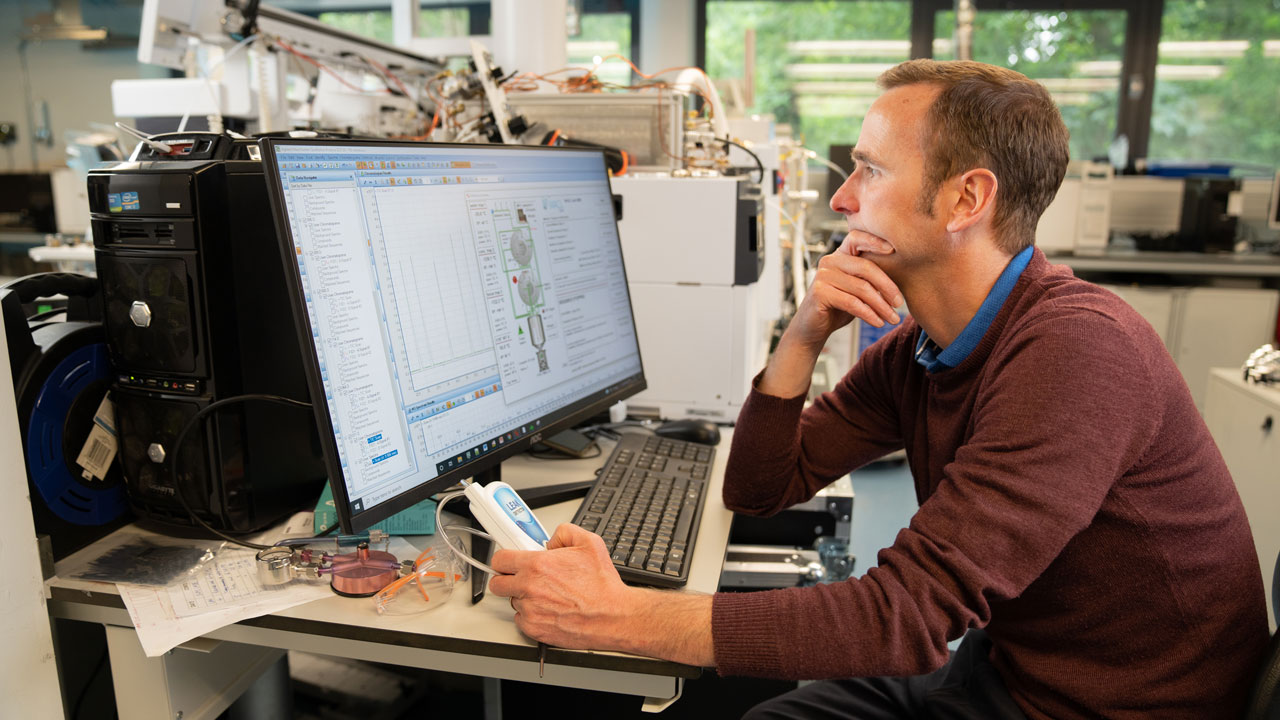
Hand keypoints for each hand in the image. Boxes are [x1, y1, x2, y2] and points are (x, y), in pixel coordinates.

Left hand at [488, 523, 635, 650]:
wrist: (612, 616)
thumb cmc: (602, 586)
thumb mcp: (589, 543)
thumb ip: (564, 532)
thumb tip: (551, 540)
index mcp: (538, 565)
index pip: (499, 560)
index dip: (504, 559)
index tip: (508, 561)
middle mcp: (529, 588)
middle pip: (497, 583)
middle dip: (506, 578)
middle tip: (521, 578)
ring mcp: (530, 610)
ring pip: (512, 601)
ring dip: (523, 598)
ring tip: (547, 595)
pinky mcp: (534, 629)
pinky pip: (520, 620)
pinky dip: (531, 615)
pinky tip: (548, 609)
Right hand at [789, 230, 903, 349]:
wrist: (813, 327)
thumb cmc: (839, 306)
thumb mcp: (857, 288)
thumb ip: (871, 278)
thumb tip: (902, 273)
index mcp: (840, 255)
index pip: (857, 238)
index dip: (874, 241)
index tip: (894, 249)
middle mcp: (829, 261)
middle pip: (866, 267)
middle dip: (887, 286)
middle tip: (899, 303)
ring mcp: (823, 276)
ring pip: (861, 288)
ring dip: (881, 306)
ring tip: (892, 318)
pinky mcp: (819, 292)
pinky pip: (851, 302)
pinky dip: (869, 314)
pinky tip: (878, 322)